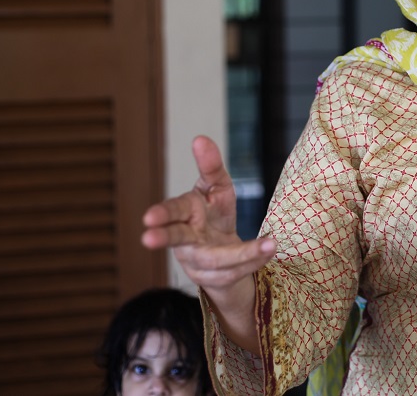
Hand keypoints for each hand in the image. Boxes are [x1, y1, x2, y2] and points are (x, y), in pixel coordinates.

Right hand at [141, 136, 274, 351]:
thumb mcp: (218, 188)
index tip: (148, 218)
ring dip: (243, 254)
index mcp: (185, 213)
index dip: (160, 214)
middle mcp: (186, 240)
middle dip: (163, 238)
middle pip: (175, 239)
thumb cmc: (215, 214)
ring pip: (215, 260)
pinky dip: (254, 260)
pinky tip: (269, 251)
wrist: (224, 253)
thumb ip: (211, 167)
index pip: (171, 210)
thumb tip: (200, 139)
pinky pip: (234, 272)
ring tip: (270, 245)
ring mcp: (198, 262)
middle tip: (147, 239)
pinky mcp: (216, 278)